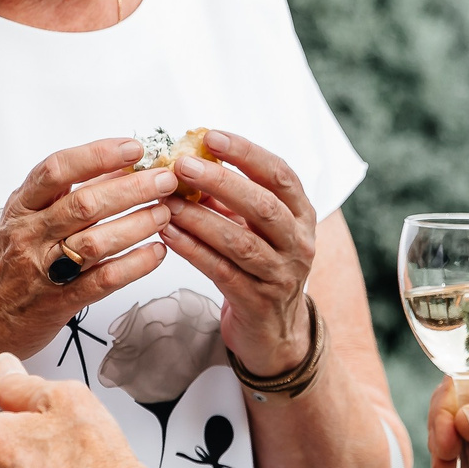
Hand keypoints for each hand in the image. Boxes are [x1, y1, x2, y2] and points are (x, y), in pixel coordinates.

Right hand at [0, 138, 177, 361]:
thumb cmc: (4, 266)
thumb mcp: (22, 221)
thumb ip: (62, 196)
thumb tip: (117, 169)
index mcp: (20, 208)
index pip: (57, 170)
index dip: (97, 155)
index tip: (133, 148)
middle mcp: (29, 234)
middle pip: (84, 204)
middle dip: (132, 188)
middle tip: (165, 180)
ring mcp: (43, 270)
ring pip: (96, 241)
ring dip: (137, 224)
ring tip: (164, 213)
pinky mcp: (58, 303)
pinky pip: (103, 280)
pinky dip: (135, 265)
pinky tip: (156, 253)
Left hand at [160, 130, 317, 372]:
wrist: (275, 331)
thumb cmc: (260, 266)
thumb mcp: (254, 228)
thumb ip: (229, 199)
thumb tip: (188, 162)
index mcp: (301, 215)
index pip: (280, 175)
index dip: (247, 153)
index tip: (212, 136)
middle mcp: (298, 243)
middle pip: (263, 205)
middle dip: (221, 181)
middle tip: (182, 164)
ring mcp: (281, 275)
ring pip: (240, 241)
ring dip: (200, 218)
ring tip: (167, 201)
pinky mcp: (258, 302)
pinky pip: (222, 271)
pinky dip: (193, 250)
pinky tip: (168, 234)